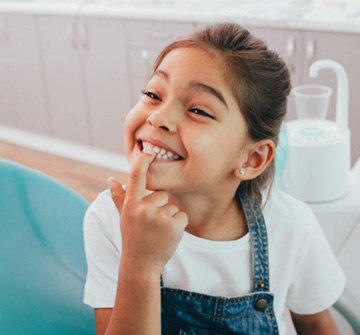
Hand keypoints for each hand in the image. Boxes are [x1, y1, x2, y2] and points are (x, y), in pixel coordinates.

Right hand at [108, 152, 187, 273]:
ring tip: (158, 232)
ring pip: (173, 206)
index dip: (142, 163)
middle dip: (160, 207)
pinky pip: (182, 216)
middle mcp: (143, 209)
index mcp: (131, 205)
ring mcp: (159, 217)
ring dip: (169, 217)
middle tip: (152, 225)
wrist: (141, 265)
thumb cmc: (132, 238)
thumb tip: (111, 179)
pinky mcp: (174, 225)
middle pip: (162, 194)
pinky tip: (168, 236)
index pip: (136, 178)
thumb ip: (119, 197)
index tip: (148, 151)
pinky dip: (179, 225)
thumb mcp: (123, 217)